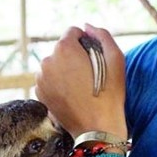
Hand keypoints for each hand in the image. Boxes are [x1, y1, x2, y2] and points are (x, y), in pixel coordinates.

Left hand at [35, 24, 126, 138]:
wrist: (97, 129)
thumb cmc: (109, 94)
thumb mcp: (116, 59)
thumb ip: (102, 35)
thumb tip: (87, 27)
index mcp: (64, 49)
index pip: (73, 32)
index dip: (86, 42)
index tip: (94, 58)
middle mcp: (48, 61)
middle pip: (62, 49)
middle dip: (74, 57)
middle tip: (90, 75)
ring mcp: (41, 78)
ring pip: (55, 64)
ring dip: (66, 70)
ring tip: (81, 87)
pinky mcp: (40, 93)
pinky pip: (50, 80)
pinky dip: (59, 83)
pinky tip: (72, 95)